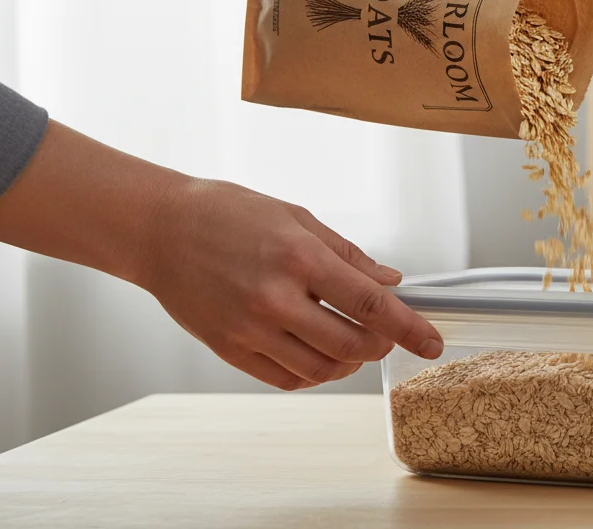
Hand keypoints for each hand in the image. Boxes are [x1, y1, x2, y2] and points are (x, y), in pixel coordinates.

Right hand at [139, 178, 443, 390]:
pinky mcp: (229, 349)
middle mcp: (276, 298)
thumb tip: (391, 282)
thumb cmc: (229, 214)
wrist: (159, 230)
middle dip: (381, 345)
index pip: (370, 304)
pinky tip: (319, 355)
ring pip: (323, 368)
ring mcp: (250, 328)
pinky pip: (286, 378)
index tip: (433, 343)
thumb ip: (348, 255)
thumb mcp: (296, 218)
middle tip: (386, 335)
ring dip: (349, 363)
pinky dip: (314, 373)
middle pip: (353, 343)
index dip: (409, 328)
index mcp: (299, 257)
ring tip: (352, 344)